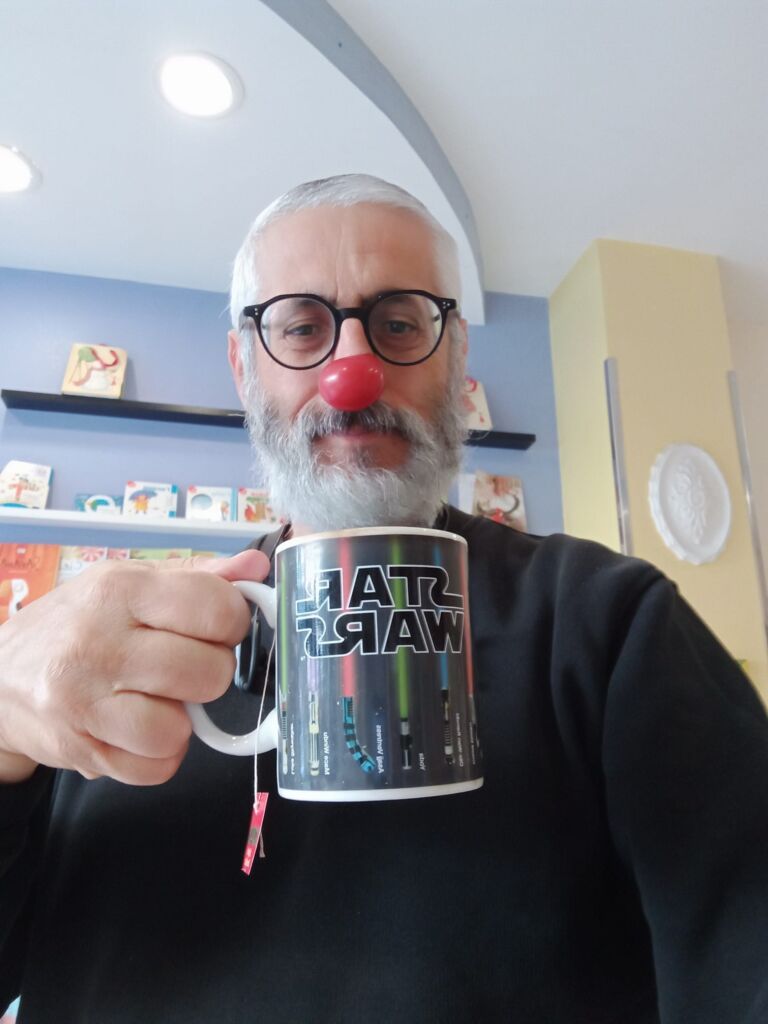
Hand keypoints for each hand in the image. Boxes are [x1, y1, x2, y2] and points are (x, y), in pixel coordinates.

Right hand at [0, 550, 269, 785]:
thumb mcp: (131, 583)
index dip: (232, 622)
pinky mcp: (78, 749)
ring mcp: (83, 702)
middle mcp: (97, 643)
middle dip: (209, 673)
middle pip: (206, 673)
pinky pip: (155, 769)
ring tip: (158, 699)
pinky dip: (159, 755)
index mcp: (119, 590)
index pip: (214, 607)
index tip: (218, 627)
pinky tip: (139, 729)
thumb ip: (199, 576)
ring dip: (181, 721)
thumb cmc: (78, 623)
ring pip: (178, 730)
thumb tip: (258, 566)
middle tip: (185, 665)